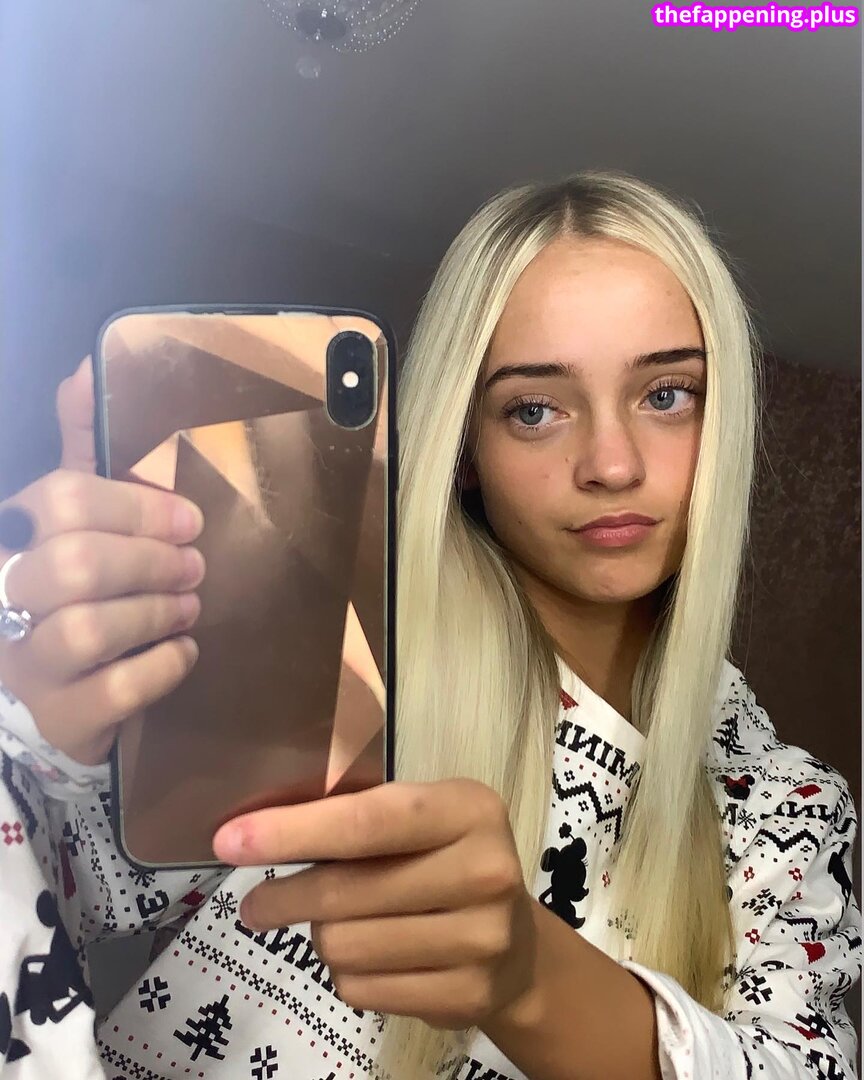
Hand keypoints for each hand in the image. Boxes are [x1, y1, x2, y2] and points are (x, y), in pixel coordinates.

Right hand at [0, 358, 204, 764]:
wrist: (53, 694)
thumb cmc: (70, 592)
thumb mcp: (72, 519)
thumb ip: (81, 450)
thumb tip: (88, 367)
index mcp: (9, 537)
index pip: (61, 500)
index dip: (135, 505)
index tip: (189, 517)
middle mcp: (2, 598)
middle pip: (76, 564)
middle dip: (151, 560)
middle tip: (195, 565)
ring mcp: (23, 665)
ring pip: (89, 630)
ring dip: (157, 611)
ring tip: (190, 605)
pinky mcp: (59, 719)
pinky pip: (115, 692)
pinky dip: (162, 666)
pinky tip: (184, 652)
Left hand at [212, 779, 538, 1030]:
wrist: (516, 948)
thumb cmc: (446, 862)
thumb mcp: (420, 820)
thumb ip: (357, 817)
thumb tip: (258, 828)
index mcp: (468, 808)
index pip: (368, 821)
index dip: (295, 831)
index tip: (232, 840)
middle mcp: (484, 869)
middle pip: (347, 892)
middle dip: (285, 898)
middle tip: (254, 905)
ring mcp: (482, 938)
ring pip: (346, 946)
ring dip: (323, 937)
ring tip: (337, 926)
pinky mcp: (467, 995)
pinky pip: (362, 990)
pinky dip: (348, 975)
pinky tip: (371, 957)